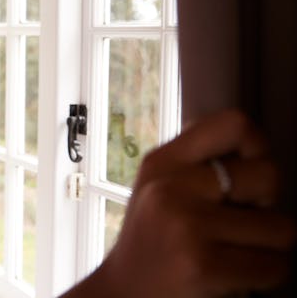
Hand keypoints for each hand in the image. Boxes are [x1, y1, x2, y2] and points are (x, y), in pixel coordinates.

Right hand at [100, 110, 294, 296]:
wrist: (124, 293)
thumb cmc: (153, 240)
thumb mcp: (160, 187)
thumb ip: (198, 162)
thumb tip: (257, 146)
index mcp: (163, 162)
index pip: (235, 124)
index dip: (259, 148)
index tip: (248, 176)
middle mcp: (171, 187)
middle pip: (268, 175)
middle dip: (267, 206)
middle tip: (239, 222)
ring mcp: (185, 226)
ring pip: (282, 228)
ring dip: (269, 247)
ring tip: (235, 252)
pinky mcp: (202, 266)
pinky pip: (273, 266)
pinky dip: (265, 275)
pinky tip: (235, 275)